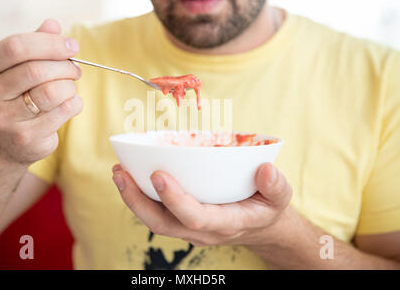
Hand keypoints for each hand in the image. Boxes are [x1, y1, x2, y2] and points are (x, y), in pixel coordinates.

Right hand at [0, 19, 82, 163]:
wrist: (6, 142)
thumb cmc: (15, 97)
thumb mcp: (17, 68)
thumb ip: (34, 44)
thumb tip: (53, 25)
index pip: (16, 47)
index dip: (50, 43)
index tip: (72, 45)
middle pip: (36, 70)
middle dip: (65, 66)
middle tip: (75, 68)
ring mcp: (4, 120)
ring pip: (52, 92)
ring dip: (70, 85)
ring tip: (70, 86)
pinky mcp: (26, 137)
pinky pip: (63, 111)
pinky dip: (75, 103)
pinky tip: (70, 103)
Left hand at [112, 162, 292, 246]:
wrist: (261, 225)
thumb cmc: (267, 207)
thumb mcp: (280, 197)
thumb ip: (276, 186)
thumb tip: (265, 170)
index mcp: (226, 223)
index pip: (195, 217)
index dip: (175, 199)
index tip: (158, 174)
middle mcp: (202, 230)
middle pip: (163, 223)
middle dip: (138, 200)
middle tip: (121, 173)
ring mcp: (189, 228)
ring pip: (154, 219)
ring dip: (132, 197)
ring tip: (118, 171)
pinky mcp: (182, 220)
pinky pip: (156, 212)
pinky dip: (139, 196)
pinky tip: (130, 175)